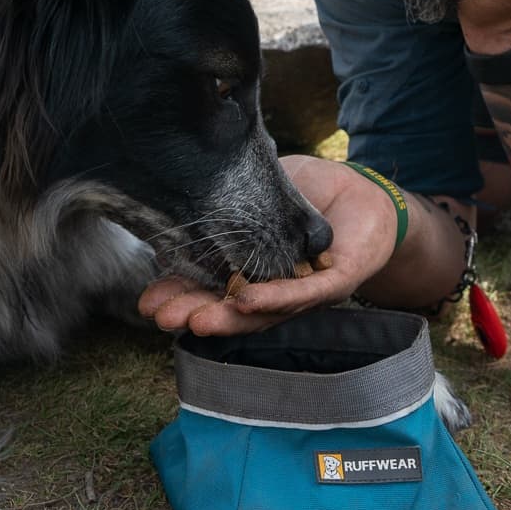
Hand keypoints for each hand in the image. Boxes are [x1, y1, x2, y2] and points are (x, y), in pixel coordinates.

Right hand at [137, 155, 401, 335]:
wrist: (362, 192)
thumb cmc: (309, 193)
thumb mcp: (260, 189)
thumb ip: (230, 200)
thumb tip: (183, 195)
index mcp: (250, 269)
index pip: (211, 287)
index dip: (180, 293)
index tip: (148, 301)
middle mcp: (274, 287)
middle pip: (231, 307)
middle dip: (194, 312)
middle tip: (161, 317)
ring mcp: (303, 289)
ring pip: (262, 310)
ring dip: (227, 316)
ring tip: (193, 320)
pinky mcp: (336, 282)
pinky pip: (303, 293)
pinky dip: (274, 298)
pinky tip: (245, 299)